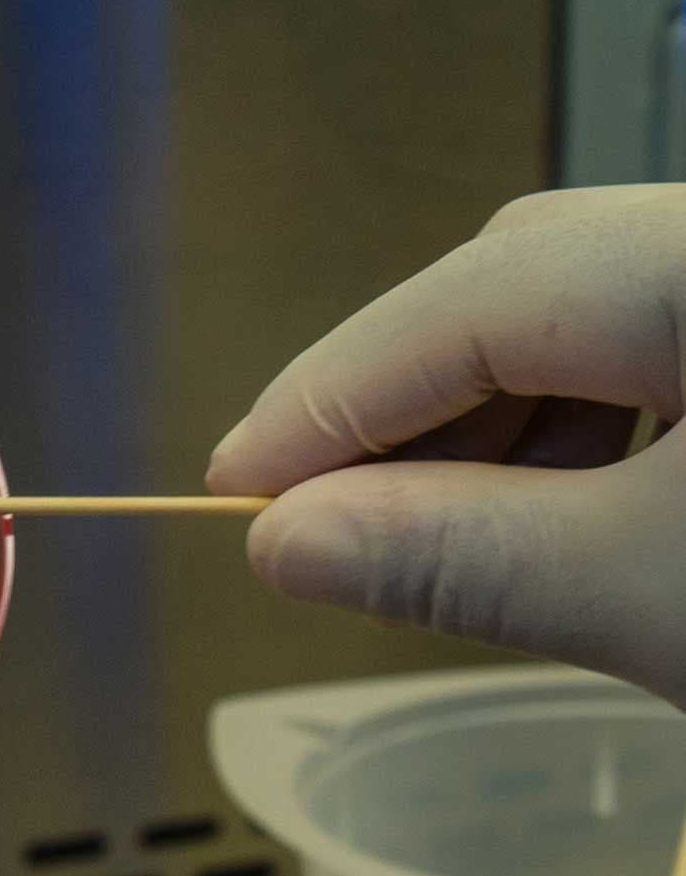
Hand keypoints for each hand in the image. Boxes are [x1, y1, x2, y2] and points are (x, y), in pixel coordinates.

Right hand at [206, 184, 685, 704]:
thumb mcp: (644, 593)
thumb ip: (459, 555)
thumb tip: (284, 539)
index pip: (473, 302)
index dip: (334, 399)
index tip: (232, 488)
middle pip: (526, 282)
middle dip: (413, 404)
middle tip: (323, 519)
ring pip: (594, 308)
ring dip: (500, 419)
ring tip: (445, 535)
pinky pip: (664, 336)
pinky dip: (590, 418)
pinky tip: (566, 509)